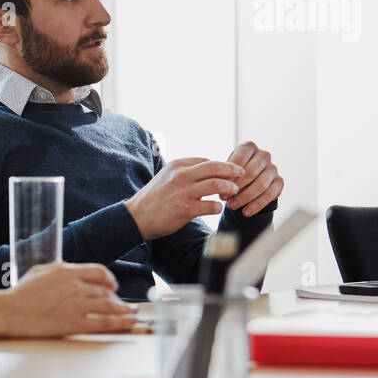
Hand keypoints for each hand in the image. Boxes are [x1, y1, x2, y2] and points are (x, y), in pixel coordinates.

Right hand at [8, 262, 138, 336]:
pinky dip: (120, 322)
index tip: (113, 286)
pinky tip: (127, 322)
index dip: (110, 280)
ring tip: (132, 313)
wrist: (9, 312)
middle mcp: (75, 285)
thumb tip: (74, 272)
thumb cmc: (20, 294)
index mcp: (67, 270)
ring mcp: (76, 304)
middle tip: (124, 304)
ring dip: (124, 310)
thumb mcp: (41, 271)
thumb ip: (61, 270)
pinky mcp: (75, 322)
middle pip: (105, 291)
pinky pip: (104, 321)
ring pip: (109, 305)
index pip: (99, 272)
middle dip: (117, 298)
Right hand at [124, 157, 244, 240]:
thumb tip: (207, 168)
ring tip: (233, 192)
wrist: (136, 217)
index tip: (230, 171)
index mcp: (177, 165)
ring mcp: (184, 192)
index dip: (221, 165)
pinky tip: (217, 208)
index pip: (206, 160)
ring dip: (229, 188)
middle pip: (216, 167)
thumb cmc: (153, 198)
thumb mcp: (165, 176)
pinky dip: (218, 207)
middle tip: (241, 176)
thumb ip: (184, 172)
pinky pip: (211, 205)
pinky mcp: (186, 209)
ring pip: (217, 184)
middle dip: (233, 171)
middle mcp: (181, 176)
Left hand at [221, 141, 282, 217]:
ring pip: (261, 184)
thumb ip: (223, 173)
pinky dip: (257, 205)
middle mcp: (264, 155)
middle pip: (251, 172)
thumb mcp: (225, 169)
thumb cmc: (232, 173)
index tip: (218, 185)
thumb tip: (217, 181)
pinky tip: (246, 212)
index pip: (239, 159)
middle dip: (236, 186)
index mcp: (249, 147)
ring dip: (245, 197)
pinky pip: (270, 194)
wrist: (247, 183)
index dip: (229, 173)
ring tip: (232, 206)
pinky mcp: (280, 182)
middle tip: (223, 198)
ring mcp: (273, 168)